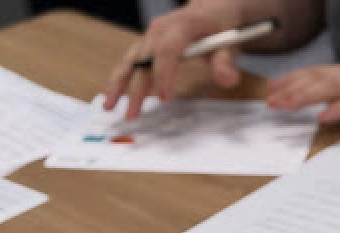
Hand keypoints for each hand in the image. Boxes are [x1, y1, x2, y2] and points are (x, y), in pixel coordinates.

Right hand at [103, 2, 245, 118]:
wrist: (211, 11)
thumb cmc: (220, 29)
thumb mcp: (230, 44)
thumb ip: (226, 63)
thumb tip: (227, 79)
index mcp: (182, 25)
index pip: (167, 50)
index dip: (164, 75)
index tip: (164, 99)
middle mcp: (160, 29)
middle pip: (143, 58)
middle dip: (135, 88)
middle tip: (131, 114)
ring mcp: (150, 35)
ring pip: (130, 59)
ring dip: (118, 83)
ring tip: (108, 106)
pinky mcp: (146, 43)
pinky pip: (131, 61)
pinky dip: (121, 78)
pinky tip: (114, 96)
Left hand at [266, 62, 339, 125]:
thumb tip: (323, 110)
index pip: (317, 73)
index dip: (292, 79)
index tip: (272, 88)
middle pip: (319, 78)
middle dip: (292, 88)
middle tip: (270, 99)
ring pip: (332, 88)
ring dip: (306, 96)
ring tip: (286, 105)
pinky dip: (338, 110)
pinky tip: (323, 117)